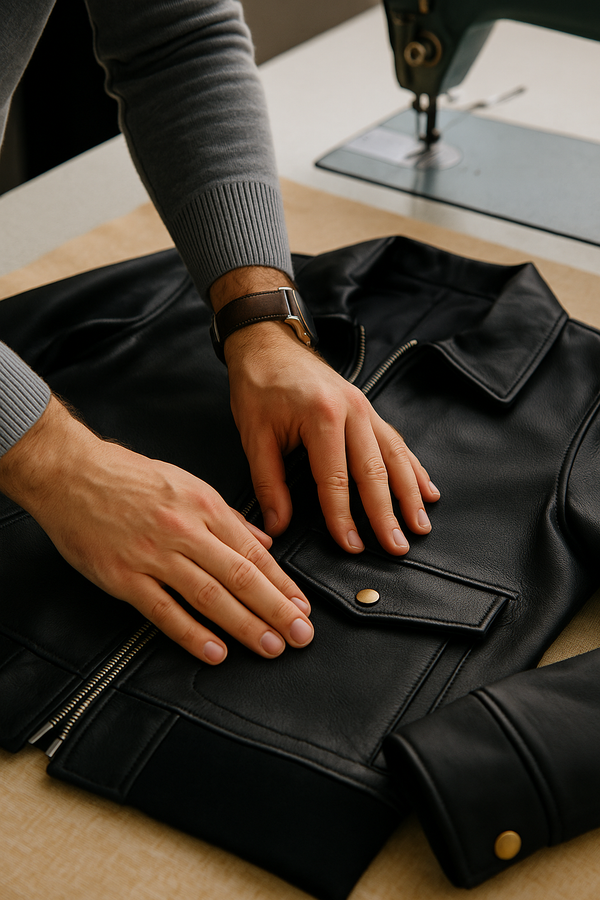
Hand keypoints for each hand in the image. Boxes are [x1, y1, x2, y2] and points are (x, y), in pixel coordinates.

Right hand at [0, 396, 312, 664]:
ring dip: (246, 625)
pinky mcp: (123, 577)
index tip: (302, 607)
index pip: (253, 553)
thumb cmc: (127, 476)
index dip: (282, 584)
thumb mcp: (186, 483)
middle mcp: (184, 531)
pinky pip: (163, 611)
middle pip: (240, 576)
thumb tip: (263, 541)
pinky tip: (216, 652)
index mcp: (203, 506)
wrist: (70, 472)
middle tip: (301, 636)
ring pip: (210, 596)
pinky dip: (192, 634)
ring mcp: (153, 556)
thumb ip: (227, 516)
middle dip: (277, 609)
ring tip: (272, 646)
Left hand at [225, 323, 438, 553]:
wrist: (268, 343)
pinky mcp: (368, 408)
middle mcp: (352, 410)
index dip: (343, 517)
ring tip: (421, 525)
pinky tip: (428, 490)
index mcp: (322, 416)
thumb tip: (278, 526)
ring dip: (410, 494)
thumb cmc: (258, 386)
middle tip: (397, 548)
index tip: (352, 547)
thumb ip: (269, 483)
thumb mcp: (255, 435)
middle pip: (374, 471)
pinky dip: (413, 468)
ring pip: (394, 457)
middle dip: (388, 514)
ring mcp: (365, 407)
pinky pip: (396, 441)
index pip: (335, 480)